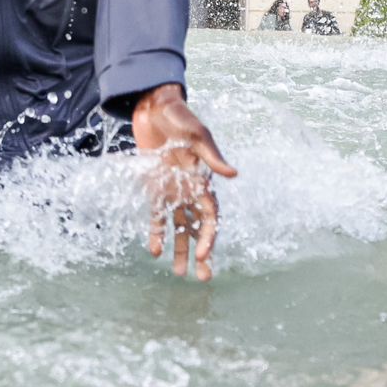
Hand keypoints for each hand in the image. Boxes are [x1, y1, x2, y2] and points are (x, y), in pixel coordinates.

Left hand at [129, 83, 237, 281]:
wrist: (154, 108)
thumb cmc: (180, 118)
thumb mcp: (197, 134)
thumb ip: (211, 156)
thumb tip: (233, 174)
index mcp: (203, 181)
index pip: (211, 216)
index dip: (209, 236)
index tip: (203, 254)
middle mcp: (189, 190)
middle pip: (198, 228)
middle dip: (201, 253)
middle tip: (202, 278)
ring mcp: (172, 191)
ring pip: (179, 227)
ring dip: (180, 249)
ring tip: (179, 273)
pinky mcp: (154, 188)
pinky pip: (157, 217)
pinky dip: (157, 234)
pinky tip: (155, 251)